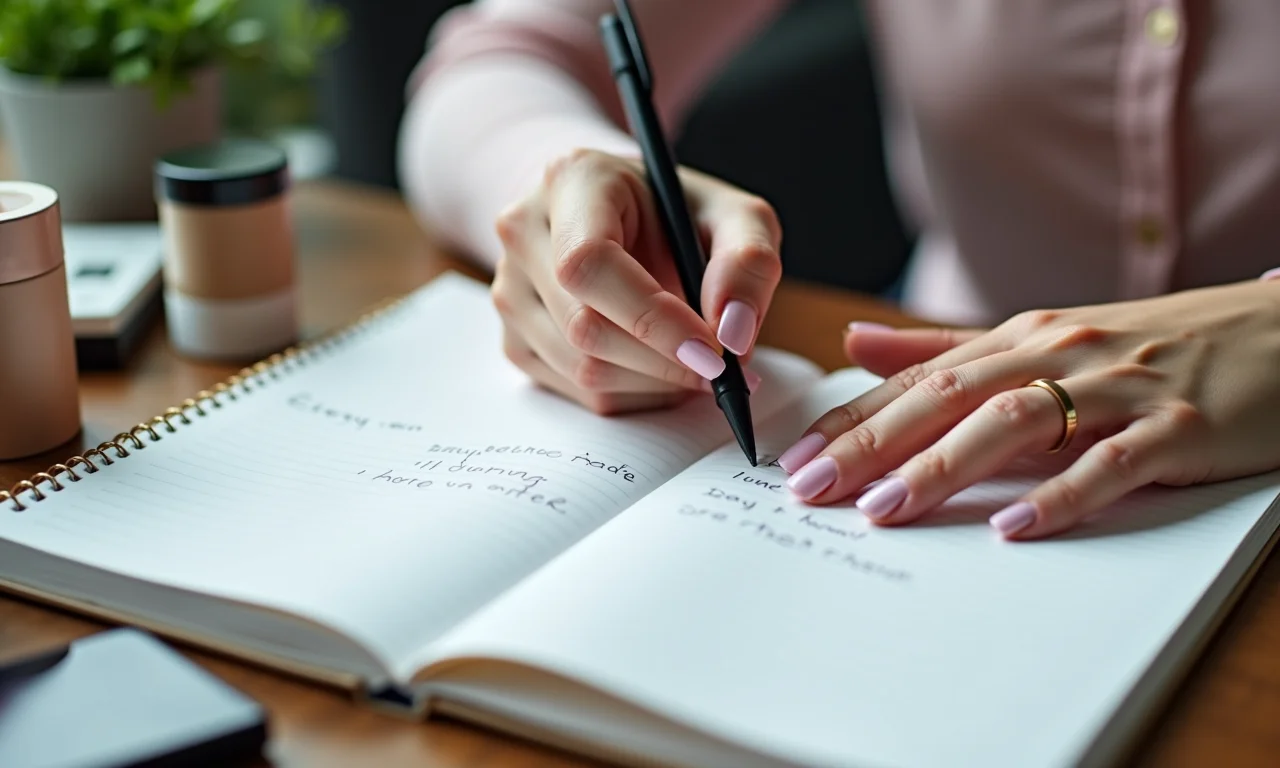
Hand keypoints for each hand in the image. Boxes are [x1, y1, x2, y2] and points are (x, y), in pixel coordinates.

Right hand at [491, 149, 779, 413]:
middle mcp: (525, 232)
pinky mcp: (514, 338)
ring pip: (580, 369)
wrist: (625, 219)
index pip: (589, 263)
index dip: (651, 318)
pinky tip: (658, 365)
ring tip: (694, 361)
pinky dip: (633, 394)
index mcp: (572, 181)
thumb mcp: (736, 217)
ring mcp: (510, 289)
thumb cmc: (680, 216)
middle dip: (665, 362)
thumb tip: (734, 334)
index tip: (711, 353)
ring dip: (654, 383)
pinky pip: (575, 391)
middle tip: (723, 371)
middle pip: (584, 326)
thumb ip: (749, 262)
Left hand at [778, 280, 1279, 539]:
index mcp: (1022, 338)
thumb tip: (854, 344)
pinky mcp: (1180, 426)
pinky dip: (1061, 495)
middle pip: (949, 398)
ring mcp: (1121, 390)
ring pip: (1015, 424)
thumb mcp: (1045, 336)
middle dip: (873, 444)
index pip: (919, 380)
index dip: (854, 421)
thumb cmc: (1154, 344)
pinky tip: (1014, 529)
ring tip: (883, 509)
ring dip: (943, 467)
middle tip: (811, 490)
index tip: (796, 461)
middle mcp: (1060, 354)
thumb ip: (946, 346)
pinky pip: (1113, 464)